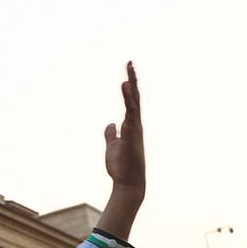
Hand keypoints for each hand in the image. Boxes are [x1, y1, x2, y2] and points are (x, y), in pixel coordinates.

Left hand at [104, 62, 144, 195]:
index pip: (131, 100)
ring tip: (125, 82)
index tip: (128, 68)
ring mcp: (134, 134)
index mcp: (131, 125)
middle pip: (134, 99)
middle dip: (132, 82)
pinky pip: (129, 128)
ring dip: (129, 97)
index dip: (130, 84)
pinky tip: (125, 108)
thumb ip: (111, 134)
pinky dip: (127, 118)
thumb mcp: (113, 145)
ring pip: (133, 111)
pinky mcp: (131, 145)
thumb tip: (111, 124)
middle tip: (129, 64)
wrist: (128, 183)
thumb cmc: (121, 165)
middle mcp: (135, 126)